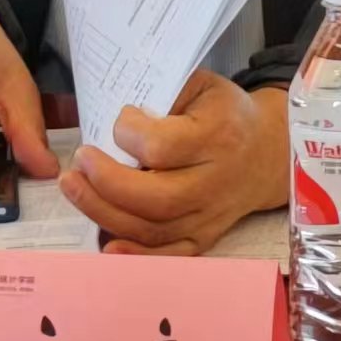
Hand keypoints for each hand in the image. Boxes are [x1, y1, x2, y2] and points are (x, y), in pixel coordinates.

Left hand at [59, 70, 287, 254]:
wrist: (267, 152)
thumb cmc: (224, 112)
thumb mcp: (201, 84)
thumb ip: (164, 91)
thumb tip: (117, 110)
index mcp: (217, 136)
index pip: (163, 146)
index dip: (130, 133)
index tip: (120, 119)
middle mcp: (215, 182)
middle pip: (156, 197)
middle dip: (107, 182)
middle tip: (79, 160)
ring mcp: (210, 216)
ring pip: (154, 228)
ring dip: (105, 212)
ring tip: (74, 187)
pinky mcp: (204, 237)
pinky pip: (168, 256)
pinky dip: (135, 255)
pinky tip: (105, 242)